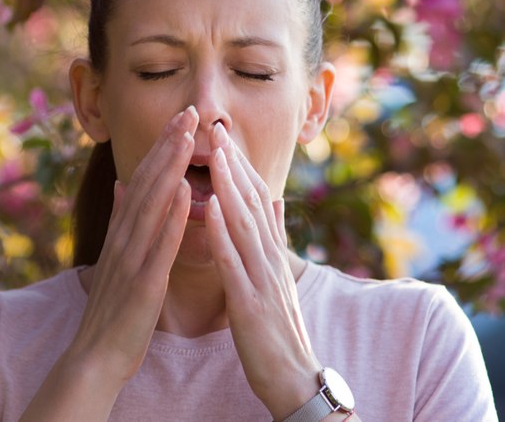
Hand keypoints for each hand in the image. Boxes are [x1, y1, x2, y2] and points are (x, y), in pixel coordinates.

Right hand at [64, 106, 197, 383]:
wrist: (96, 356)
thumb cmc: (114, 310)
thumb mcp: (115, 257)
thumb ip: (121, 221)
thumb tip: (122, 185)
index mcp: (123, 232)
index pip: (145, 180)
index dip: (163, 147)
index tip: (182, 117)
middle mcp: (124, 237)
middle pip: (148, 182)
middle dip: (169, 144)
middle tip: (190, 110)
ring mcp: (131, 258)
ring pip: (153, 203)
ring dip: (171, 167)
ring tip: (188, 135)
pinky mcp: (142, 282)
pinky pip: (159, 244)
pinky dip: (171, 216)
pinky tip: (185, 192)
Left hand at [203, 122, 322, 418]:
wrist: (294, 378)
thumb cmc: (279, 330)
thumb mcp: (278, 277)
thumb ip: (272, 238)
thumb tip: (274, 200)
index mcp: (272, 253)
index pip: (255, 199)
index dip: (239, 165)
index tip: (222, 133)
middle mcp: (270, 259)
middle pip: (251, 202)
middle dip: (233, 163)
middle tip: (217, 126)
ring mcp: (262, 279)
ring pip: (244, 224)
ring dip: (228, 185)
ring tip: (213, 153)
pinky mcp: (249, 303)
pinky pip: (234, 262)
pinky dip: (222, 232)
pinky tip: (210, 208)